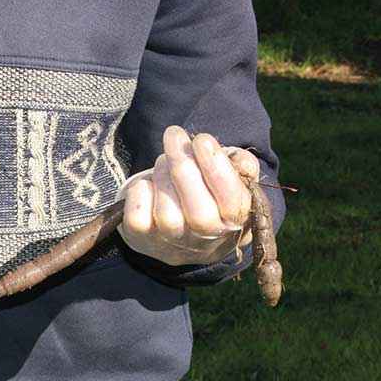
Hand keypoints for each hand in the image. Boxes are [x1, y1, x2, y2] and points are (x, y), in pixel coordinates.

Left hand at [117, 125, 260, 265]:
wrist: (174, 230)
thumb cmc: (206, 192)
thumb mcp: (230, 177)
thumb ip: (241, 165)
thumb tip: (242, 162)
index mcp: (234, 224)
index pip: (233, 204)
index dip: (218, 170)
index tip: (202, 140)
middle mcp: (205, 241)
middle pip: (200, 214)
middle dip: (184, 167)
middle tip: (174, 135)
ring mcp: (172, 244)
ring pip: (168, 214)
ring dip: (162, 176)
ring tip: (164, 161)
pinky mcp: (143, 241)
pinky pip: (138, 218)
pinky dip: (139, 193)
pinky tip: (148, 185)